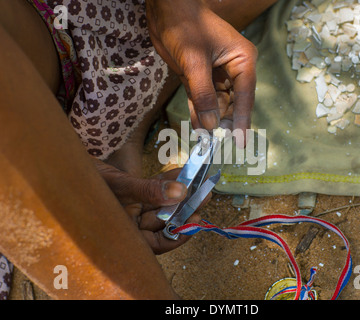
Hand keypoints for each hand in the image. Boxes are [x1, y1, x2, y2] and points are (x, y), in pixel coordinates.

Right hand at [92, 158, 207, 253]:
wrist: (67, 164)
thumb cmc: (85, 180)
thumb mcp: (120, 186)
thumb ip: (148, 191)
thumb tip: (180, 192)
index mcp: (122, 233)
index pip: (156, 243)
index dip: (178, 235)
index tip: (195, 220)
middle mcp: (129, 224)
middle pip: (163, 221)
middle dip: (185, 208)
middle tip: (204, 195)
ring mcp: (131, 209)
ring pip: (162, 204)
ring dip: (180, 193)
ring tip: (199, 181)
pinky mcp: (133, 194)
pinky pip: (155, 190)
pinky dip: (168, 181)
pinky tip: (182, 172)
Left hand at [146, 0, 257, 146]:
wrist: (165, 9)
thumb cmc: (185, 27)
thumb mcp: (194, 62)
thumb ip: (203, 94)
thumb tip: (210, 125)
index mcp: (242, 60)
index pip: (245, 96)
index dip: (242, 120)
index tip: (240, 142)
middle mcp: (233, 69)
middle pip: (233, 103)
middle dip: (224, 122)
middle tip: (216, 142)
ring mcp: (216, 74)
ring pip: (217, 103)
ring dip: (210, 120)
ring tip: (204, 138)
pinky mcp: (200, 77)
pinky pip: (202, 99)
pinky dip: (199, 111)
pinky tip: (196, 126)